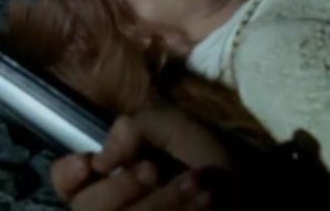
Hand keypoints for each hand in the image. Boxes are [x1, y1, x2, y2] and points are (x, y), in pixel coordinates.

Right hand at [51, 108, 234, 209]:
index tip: (90, 162)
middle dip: (120, 188)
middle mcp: (118, 208)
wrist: (264, 196)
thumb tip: (101, 160)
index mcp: (114, 178)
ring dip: (160, 204)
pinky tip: (206, 204)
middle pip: (86, 209)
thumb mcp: (176, 128)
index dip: (67, 174)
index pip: (66, 183)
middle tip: (152, 170)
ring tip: (198, 186)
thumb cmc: (214, 161)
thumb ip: (136, 127)